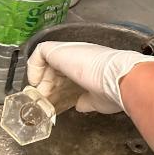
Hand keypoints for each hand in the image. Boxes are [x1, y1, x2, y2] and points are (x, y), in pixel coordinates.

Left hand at [27, 41, 153, 113]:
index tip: (55, 103)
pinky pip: (40, 53)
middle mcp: (80, 56)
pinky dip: (34, 67)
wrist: (119, 77)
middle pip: (57, 70)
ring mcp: (70, 51)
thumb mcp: (98, 100)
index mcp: (91, 66)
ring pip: (47, 62)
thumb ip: (87, 101)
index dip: (60, 89)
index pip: (69, 75)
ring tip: (40, 96)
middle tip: (44, 103)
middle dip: (48, 87)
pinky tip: (36, 83)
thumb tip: (79, 105)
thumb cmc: (114, 89)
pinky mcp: (59, 50)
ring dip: (41, 80)